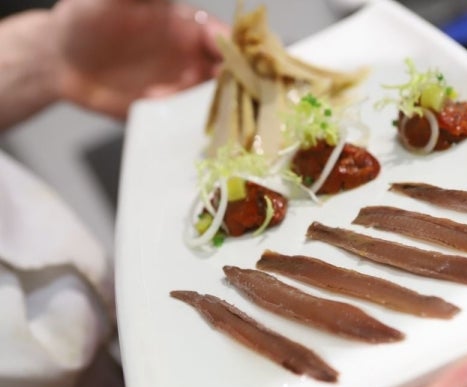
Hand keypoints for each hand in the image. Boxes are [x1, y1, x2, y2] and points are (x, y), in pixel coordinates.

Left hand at [51, 0, 229, 117]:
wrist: (62, 61)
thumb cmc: (87, 20)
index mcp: (191, 30)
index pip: (227, 40)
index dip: (240, 51)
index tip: (247, 64)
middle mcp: (194, 61)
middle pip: (232, 76)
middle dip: (243, 87)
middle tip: (245, 99)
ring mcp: (183, 90)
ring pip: (219, 103)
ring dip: (225, 112)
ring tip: (217, 116)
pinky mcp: (169, 116)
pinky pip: (191, 125)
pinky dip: (199, 130)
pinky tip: (189, 125)